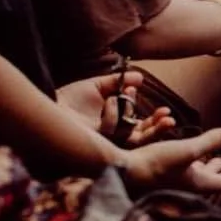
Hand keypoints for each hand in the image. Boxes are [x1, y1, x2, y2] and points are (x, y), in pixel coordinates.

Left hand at [57, 71, 175, 144]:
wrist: (50, 105)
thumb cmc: (70, 98)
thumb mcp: (98, 86)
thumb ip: (118, 82)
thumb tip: (140, 78)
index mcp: (114, 122)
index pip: (137, 123)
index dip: (146, 112)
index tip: (139, 89)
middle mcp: (113, 134)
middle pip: (141, 136)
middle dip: (158, 127)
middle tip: (170, 117)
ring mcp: (107, 140)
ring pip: (135, 139)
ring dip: (153, 129)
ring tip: (167, 120)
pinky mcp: (100, 142)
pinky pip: (117, 130)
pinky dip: (118, 115)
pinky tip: (114, 103)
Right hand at [117, 128, 220, 199]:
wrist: (123, 173)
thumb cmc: (157, 163)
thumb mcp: (187, 149)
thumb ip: (210, 141)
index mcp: (198, 185)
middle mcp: (186, 189)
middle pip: (206, 181)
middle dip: (216, 171)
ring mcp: (172, 186)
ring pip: (192, 177)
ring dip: (200, 167)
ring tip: (204, 159)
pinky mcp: (158, 181)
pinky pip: (178, 174)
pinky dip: (185, 166)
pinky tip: (180, 158)